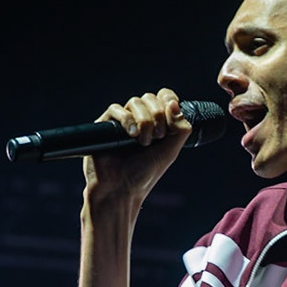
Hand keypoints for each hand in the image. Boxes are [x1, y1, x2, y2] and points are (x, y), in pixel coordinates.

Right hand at [82, 89, 191, 226]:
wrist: (121, 189)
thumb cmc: (145, 174)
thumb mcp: (171, 151)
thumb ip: (180, 128)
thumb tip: (174, 103)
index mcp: (157, 124)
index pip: (163, 97)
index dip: (168, 99)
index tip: (171, 111)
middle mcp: (140, 120)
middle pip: (150, 98)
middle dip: (158, 115)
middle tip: (157, 137)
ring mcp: (122, 122)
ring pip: (135, 102)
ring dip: (144, 121)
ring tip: (143, 142)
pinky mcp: (105, 126)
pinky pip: (116, 109)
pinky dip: (127, 119)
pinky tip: (131, 135)